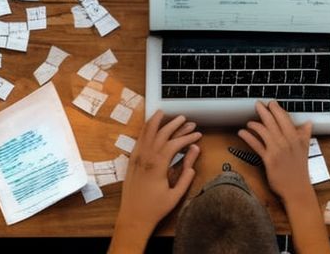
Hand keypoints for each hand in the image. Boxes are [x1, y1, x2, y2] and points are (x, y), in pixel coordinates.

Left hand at [108, 111, 200, 253]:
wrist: (133, 217)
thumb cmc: (155, 208)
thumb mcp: (176, 195)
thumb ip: (186, 174)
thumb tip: (194, 154)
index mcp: (158, 165)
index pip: (174, 144)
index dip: (187, 137)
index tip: (198, 134)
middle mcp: (146, 158)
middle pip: (161, 134)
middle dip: (174, 124)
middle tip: (185, 118)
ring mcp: (137, 158)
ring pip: (146, 133)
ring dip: (156, 122)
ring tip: (163, 112)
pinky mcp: (131, 160)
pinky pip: (138, 140)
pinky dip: (144, 130)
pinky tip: (149, 126)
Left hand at [238, 100, 312, 204]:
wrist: (297, 189)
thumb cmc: (299, 170)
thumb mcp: (305, 150)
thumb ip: (305, 135)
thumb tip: (308, 123)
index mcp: (297, 139)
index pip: (286, 119)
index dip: (277, 109)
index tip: (271, 103)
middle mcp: (287, 142)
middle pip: (274, 122)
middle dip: (265, 111)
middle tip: (258, 104)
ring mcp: (278, 150)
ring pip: (265, 131)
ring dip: (255, 124)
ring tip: (249, 122)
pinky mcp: (269, 159)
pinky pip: (257, 145)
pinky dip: (248, 137)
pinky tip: (242, 132)